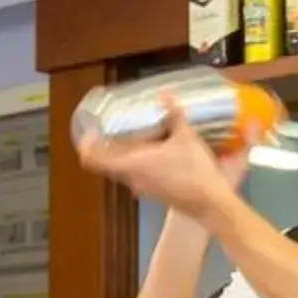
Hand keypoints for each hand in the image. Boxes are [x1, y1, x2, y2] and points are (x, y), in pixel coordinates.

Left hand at [75, 99, 252, 218]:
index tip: (88, 133)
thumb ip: (173, 115)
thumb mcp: (186, 137)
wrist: (210, 203)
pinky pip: (137, 175)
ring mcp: (143, 188)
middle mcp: (132, 178)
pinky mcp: (154, 193)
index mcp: (132, 164)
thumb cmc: (194, 169)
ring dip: (123, 155)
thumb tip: (165, 94)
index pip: (94, 160)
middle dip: (107, 146)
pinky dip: (137, 163)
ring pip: (123, 170)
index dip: (86, 146)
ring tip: (135, 136)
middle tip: (113, 127)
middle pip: (108, 163)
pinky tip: (154, 151)